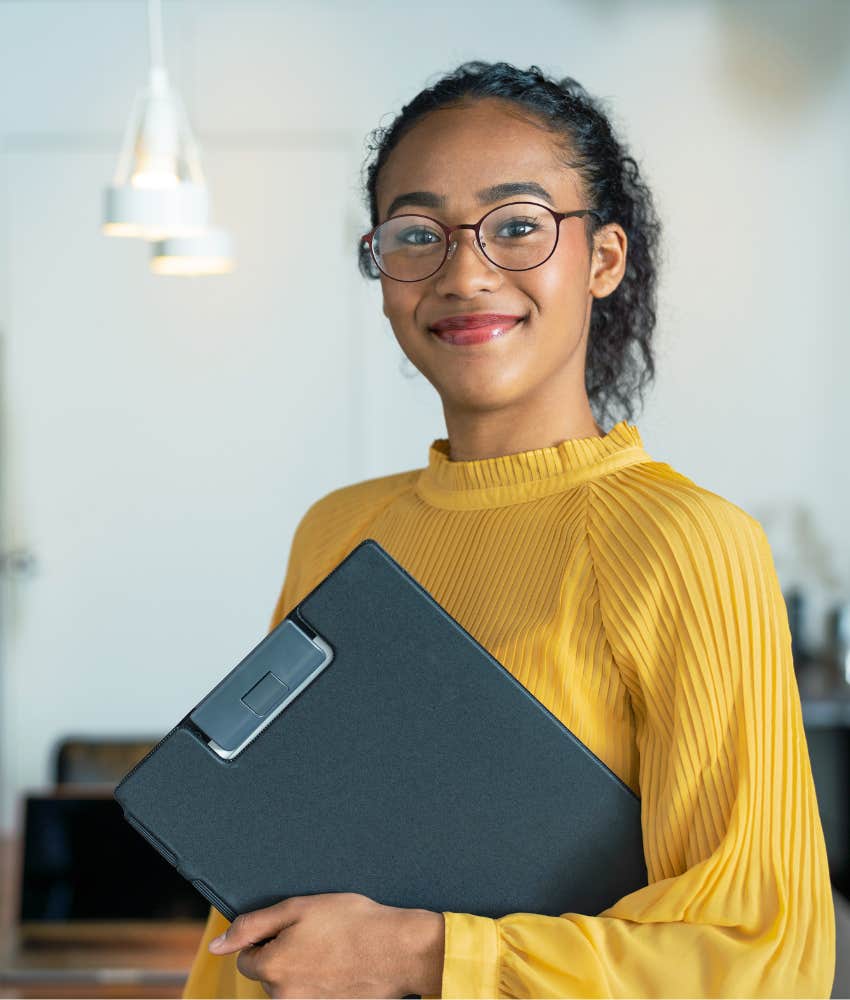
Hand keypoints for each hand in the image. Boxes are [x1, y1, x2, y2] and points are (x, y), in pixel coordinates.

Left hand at [208, 891, 444, 998]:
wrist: (397, 950)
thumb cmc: (351, 923)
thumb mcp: (298, 908)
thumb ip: (252, 925)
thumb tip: (217, 945)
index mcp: (272, 968)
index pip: (246, 956)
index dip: (266, 936)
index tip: (293, 925)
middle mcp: (284, 996)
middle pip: (268, 973)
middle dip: (284, 953)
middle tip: (316, 932)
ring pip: (290, 985)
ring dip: (303, 967)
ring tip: (333, 946)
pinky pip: (312, 993)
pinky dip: (322, 979)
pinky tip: (342, 962)